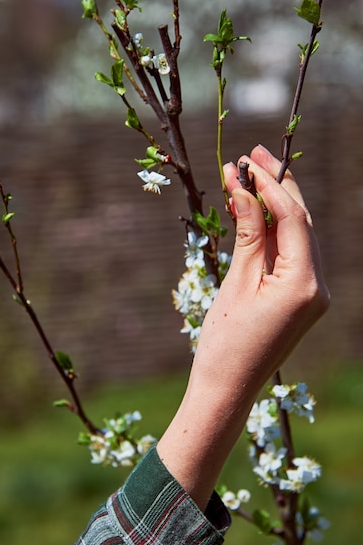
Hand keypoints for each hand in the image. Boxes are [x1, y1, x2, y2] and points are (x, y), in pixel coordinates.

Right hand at [196, 144, 329, 383]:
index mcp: (306, 284)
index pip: (293, 219)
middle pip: (299, 222)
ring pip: (294, 235)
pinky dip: (270, 231)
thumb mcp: (236, 282)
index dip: (268, 186)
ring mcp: (311, 293)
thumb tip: (242, 188)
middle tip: (251, 154)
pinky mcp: (299, 298)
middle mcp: (318, 287)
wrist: (226, 389)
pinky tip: (251, 211)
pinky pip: (288, 254)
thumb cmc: (226, 342)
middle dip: (276, 186)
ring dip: (271, 206)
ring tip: (244, 176)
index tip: (245, 161)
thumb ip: (247, 233)